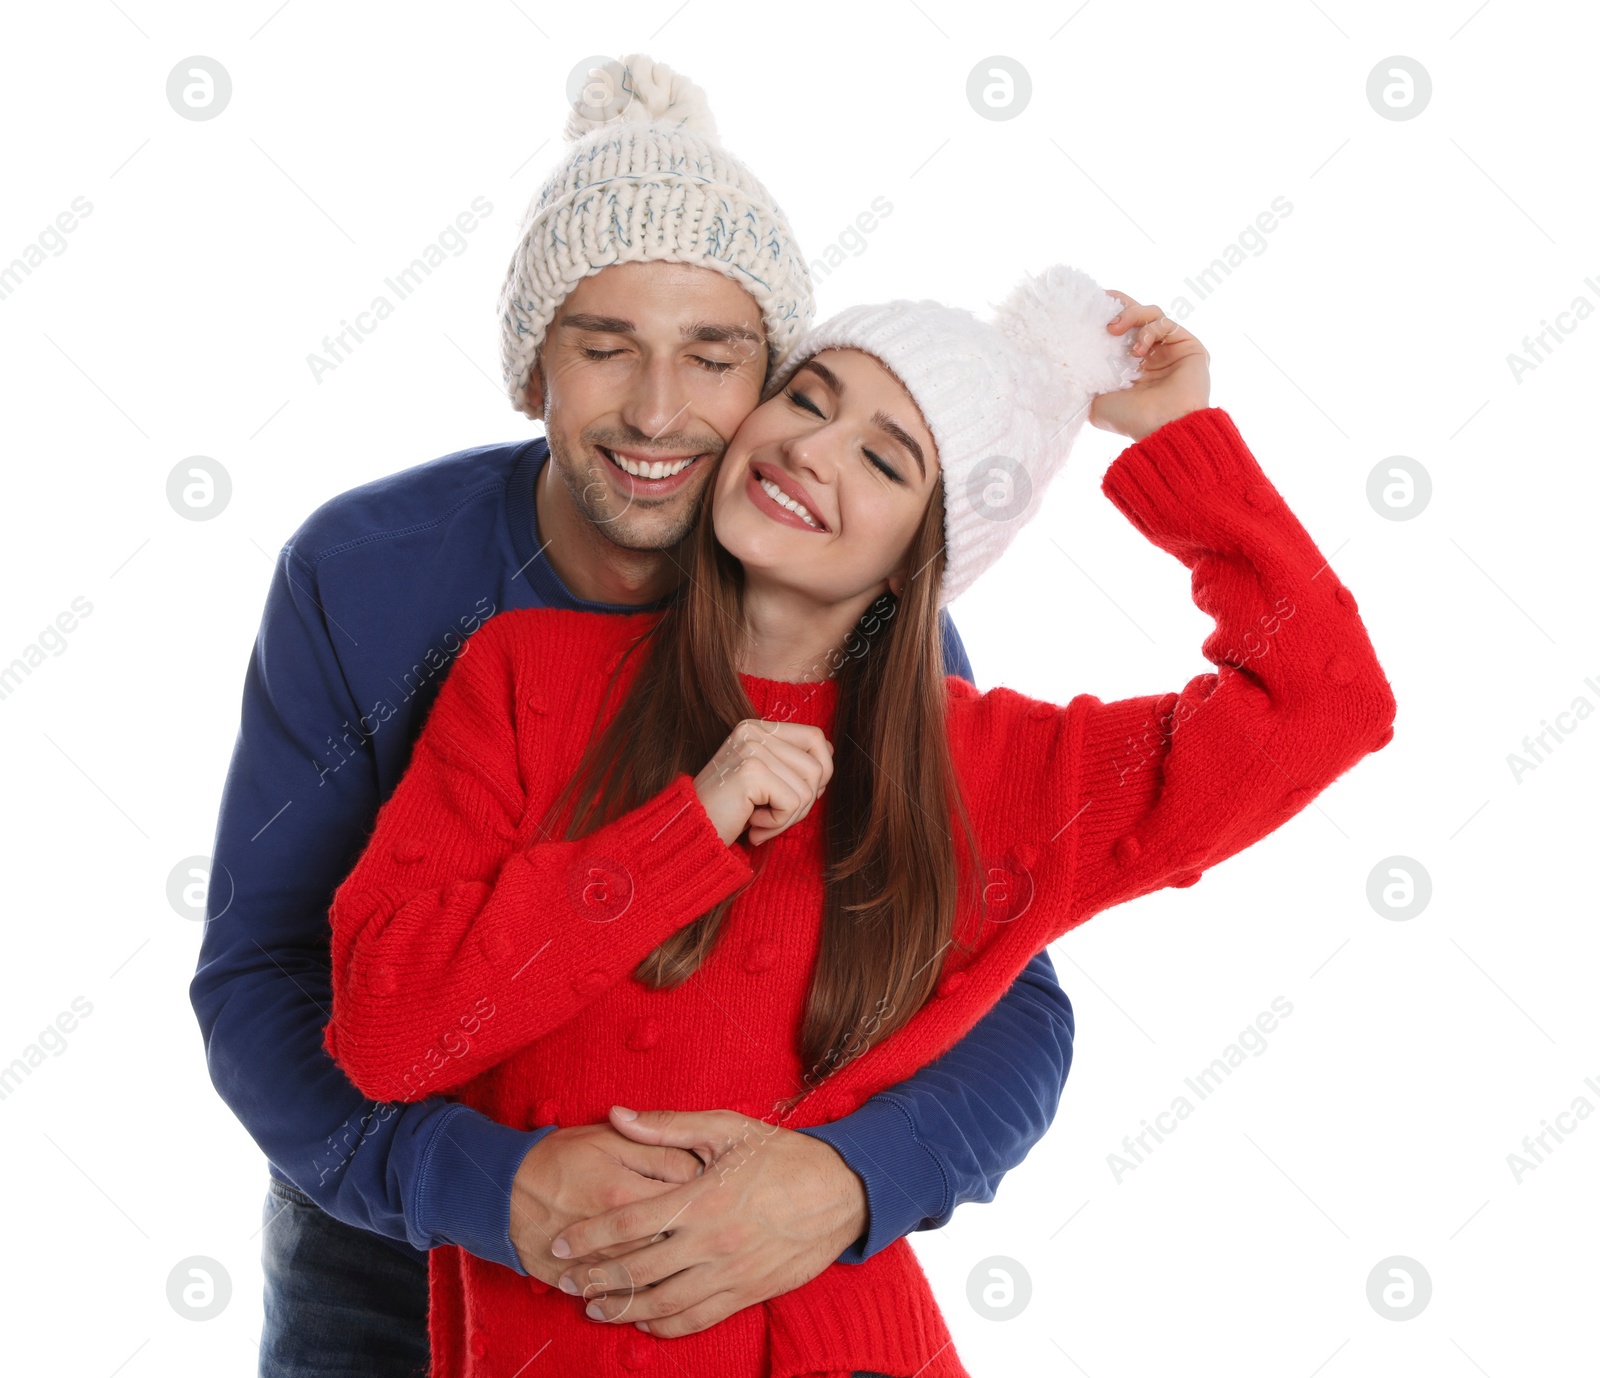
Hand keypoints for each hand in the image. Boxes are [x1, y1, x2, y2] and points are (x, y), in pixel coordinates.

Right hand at [509, 1122, 707, 1284]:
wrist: (501, 1189)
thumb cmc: (559, 1157)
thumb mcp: (608, 1139)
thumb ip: (654, 1146)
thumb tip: (696, 1161)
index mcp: (626, 1193)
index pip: (684, 1199)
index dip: (706, 1193)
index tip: (715, 1188)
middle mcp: (614, 1235)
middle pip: (671, 1245)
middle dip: (694, 1237)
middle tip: (707, 1227)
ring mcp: (596, 1263)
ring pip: (647, 1278)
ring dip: (671, 1272)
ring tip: (689, 1262)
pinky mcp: (578, 1281)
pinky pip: (616, 1296)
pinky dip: (637, 1295)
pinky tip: (652, 1288)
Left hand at [549, 1106, 868, 1337]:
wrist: (841, 1193)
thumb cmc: (782, 1156)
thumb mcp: (726, 1129)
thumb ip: (668, 1126)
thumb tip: (617, 1115)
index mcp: (700, 1198)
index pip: (628, 1222)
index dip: (589, 1237)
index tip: (561, 1244)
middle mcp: (710, 1242)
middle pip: (637, 1270)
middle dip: (595, 1280)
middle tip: (565, 1282)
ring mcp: (729, 1273)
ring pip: (662, 1304)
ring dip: (622, 1310)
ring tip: (593, 1308)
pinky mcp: (746, 1293)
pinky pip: (697, 1319)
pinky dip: (664, 1327)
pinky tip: (644, 1324)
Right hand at [693, 719, 833, 845]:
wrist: (689, 834)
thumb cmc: (727, 812)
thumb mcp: (763, 780)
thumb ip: (791, 762)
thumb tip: (828, 750)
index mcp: (756, 728)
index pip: (815, 737)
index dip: (819, 771)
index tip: (792, 796)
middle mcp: (753, 731)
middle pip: (817, 766)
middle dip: (803, 803)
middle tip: (774, 817)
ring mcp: (751, 749)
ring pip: (808, 788)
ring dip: (789, 817)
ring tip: (760, 823)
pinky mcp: (751, 772)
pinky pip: (793, 804)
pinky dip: (778, 824)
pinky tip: (753, 826)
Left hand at [1090, 291, 1210, 441]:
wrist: (1161, 428)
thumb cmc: (1131, 419)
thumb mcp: (1096, 401)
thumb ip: (1086, 382)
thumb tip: (1067, 369)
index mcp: (1131, 365)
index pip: (1120, 330)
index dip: (1107, 314)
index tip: (1088, 306)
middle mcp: (1152, 355)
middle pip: (1137, 315)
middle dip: (1119, 306)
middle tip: (1101, 304)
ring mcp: (1171, 350)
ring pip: (1152, 314)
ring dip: (1131, 315)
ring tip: (1113, 330)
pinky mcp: (1189, 346)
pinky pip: (1166, 324)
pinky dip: (1149, 330)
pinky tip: (1138, 350)